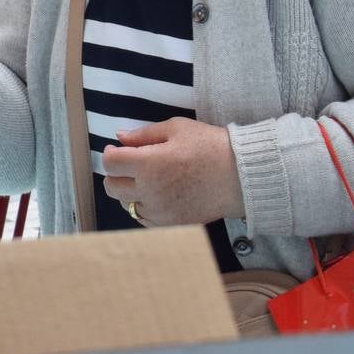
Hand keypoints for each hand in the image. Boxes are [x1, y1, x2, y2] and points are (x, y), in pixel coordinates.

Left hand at [100, 117, 245, 225]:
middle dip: (116, 173)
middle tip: (130, 164)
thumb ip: (143, 134)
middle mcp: (150, 191)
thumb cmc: (211, 147)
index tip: (118, 149)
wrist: (243, 176)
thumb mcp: (177, 129)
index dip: (111, 153)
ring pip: (127, 205)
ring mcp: (161, 211)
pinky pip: (145, 219)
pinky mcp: (173, 224)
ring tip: (146, 179)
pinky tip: (156, 195)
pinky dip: (144, 208)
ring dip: (129, 192)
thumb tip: (119, 137)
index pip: (110, 163)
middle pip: (112, 187)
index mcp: (149, 164)